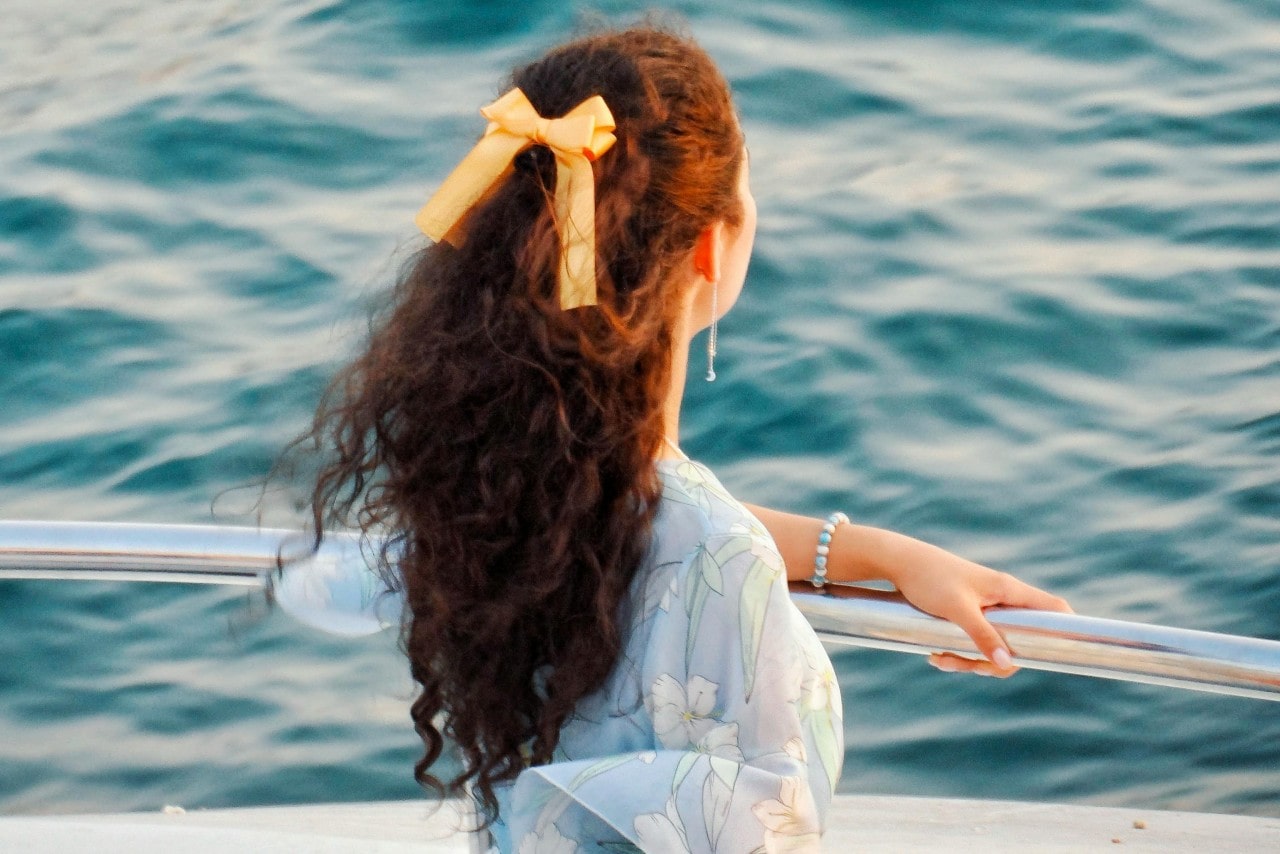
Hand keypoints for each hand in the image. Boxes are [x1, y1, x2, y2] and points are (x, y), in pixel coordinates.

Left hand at [867, 531, 1072, 676]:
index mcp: (1008, 590)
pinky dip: (957, 652)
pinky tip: (934, 655)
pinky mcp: (967, 612)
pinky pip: (973, 641)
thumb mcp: (957, 609)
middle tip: (969, 666)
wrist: (897, 562)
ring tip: (939, 659)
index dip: (1066, 630)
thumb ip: (983, 635)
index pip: (1053, 609)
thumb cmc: (928, 578)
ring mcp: (985, 606)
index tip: (1059, 654)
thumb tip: (1009, 664)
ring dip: (969, 660)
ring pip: (994, 645)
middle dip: (995, 661)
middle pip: (1021, 641)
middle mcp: (1001, 598)